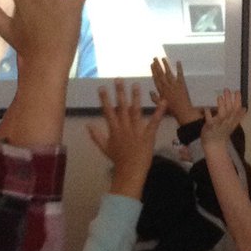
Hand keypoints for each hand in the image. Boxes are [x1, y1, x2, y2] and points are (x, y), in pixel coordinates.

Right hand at [87, 80, 167, 198]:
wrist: (130, 171)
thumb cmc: (118, 160)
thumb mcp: (104, 148)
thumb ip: (96, 135)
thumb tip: (88, 125)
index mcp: (114, 130)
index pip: (108, 111)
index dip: (105, 99)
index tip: (102, 87)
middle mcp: (124, 127)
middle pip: (121, 107)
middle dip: (119, 92)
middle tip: (119, 79)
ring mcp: (136, 130)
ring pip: (135, 111)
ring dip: (135, 97)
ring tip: (136, 85)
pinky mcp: (148, 135)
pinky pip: (154, 122)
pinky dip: (159, 111)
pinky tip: (163, 101)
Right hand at [150, 56, 201, 124]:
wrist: (182, 111)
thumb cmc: (171, 109)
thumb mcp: (159, 104)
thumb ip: (154, 98)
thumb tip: (150, 91)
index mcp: (161, 90)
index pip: (156, 78)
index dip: (153, 70)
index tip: (151, 64)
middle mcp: (166, 85)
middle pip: (161, 73)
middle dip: (158, 65)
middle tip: (155, 58)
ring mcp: (174, 84)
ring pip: (168, 72)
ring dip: (166, 64)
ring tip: (163, 58)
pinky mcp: (182, 84)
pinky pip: (180, 74)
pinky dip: (179, 67)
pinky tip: (178, 61)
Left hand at [201, 89, 245, 149]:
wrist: (215, 145)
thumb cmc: (222, 133)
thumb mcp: (232, 125)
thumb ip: (238, 116)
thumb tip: (245, 108)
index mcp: (232, 121)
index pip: (237, 109)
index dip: (238, 100)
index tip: (237, 91)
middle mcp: (227, 122)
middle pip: (230, 110)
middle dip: (229, 99)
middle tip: (227, 89)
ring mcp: (219, 125)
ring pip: (222, 115)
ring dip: (221, 106)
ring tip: (219, 97)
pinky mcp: (211, 128)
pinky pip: (210, 121)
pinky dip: (208, 114)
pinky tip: (206, 108)